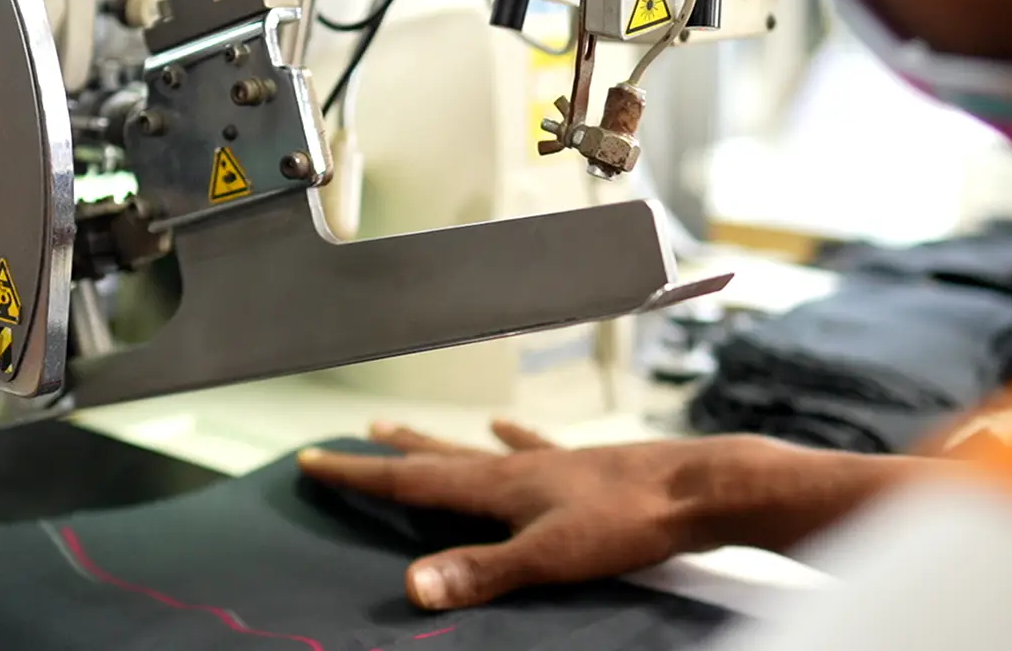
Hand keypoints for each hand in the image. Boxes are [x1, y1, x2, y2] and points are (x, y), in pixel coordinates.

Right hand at [298, 421, 712, 610]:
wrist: (699, 488)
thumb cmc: (627, 523)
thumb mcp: (547, 557)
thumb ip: (480, 572)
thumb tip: (412, 585)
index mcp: (497, 487)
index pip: (411, 481)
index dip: (359, 473)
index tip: (313, 458)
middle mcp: (514, 467)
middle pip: (436, 458)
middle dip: (388, 455)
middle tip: (351, 439)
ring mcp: (549, 464)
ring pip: (475, 451)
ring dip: (435, 445)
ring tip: (403, 430)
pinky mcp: (583, 467)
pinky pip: (532, 448)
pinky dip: (511, 438)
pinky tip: (504, 426)